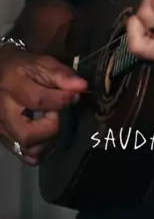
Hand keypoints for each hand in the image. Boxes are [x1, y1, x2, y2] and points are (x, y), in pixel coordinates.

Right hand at [0, 49, 86, 164]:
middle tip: (58, 114)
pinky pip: (24, 155)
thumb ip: (61, 75)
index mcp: (13, 85)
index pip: (37, 100)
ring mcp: (1, 127)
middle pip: (27, 133)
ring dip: (48, 141)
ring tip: (54, 124)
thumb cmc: (22, 68)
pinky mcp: (4, 138)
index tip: (75, 96)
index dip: (61, 101)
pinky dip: (40, 150)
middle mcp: (3, 110)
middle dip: (51, 127)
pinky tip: (48, 137)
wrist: (0, 75)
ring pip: (26, 147)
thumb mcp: (41, 63)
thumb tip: (82, 87)